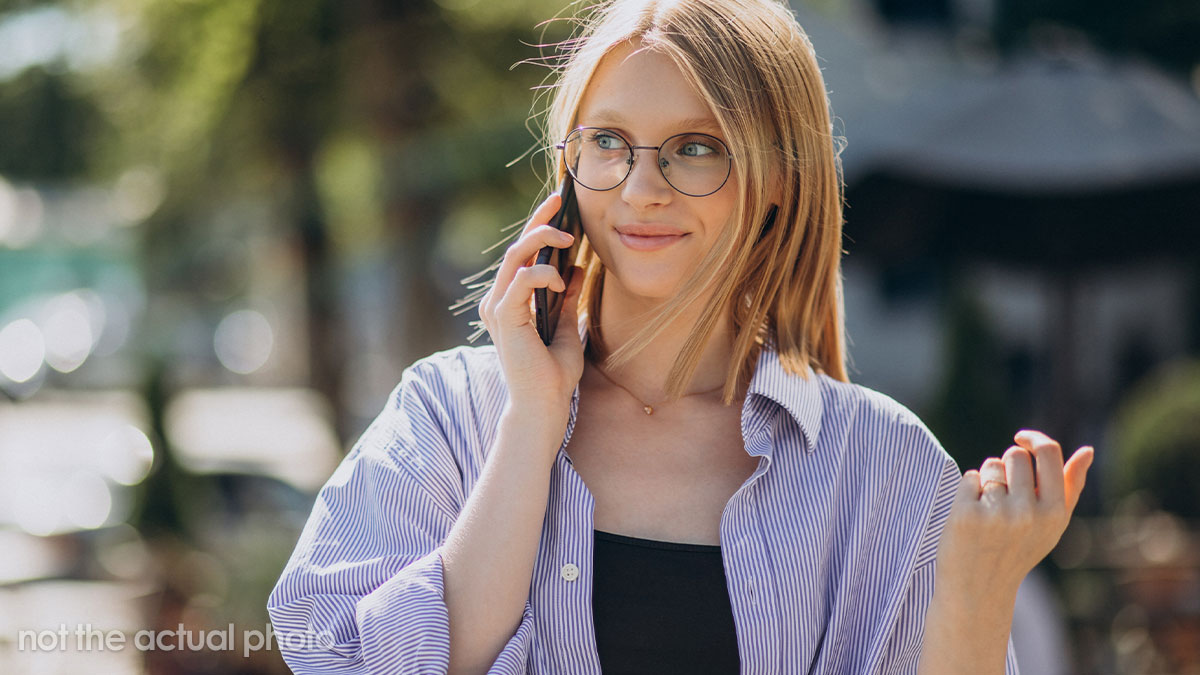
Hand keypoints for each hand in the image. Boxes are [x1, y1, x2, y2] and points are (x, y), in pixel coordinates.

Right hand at [477, 192, 585, 412]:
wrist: (545, 405)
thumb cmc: (553, 374)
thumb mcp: (566, 327)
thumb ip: (566, 298)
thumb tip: (577, 268)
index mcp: (510, 302)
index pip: (522, 256)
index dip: (538, 227)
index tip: (560, 207)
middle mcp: (498, 301)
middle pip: (515, 249)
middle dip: (539, 221)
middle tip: (561, 202)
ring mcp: (498, 308)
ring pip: (515, 257)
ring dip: (541, 240)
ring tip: (567, 237)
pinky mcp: (504, 317)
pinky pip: (522, 280)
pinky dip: (543, 273)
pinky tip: (560, 280)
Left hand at [935, 429, 1094, 598]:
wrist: (978, 588)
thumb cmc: (1017, 550)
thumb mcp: (1051, 524)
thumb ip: (1070, 486)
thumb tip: (1088, 450)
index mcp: (1054, 513)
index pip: (1048, 452)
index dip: (1034, 438)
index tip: (1020, 438)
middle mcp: (1028, 513)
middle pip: (1015, 455)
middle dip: (1006, 466)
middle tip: (1003, 496)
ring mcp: (997, 514)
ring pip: (990, 466)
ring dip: (987, 479)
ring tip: (988, 509)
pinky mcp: (967, 514)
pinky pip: (969, 478)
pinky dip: (968, 491)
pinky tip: (971, 516)